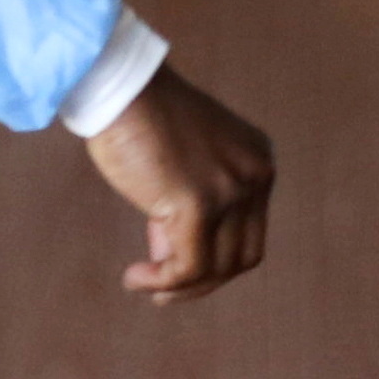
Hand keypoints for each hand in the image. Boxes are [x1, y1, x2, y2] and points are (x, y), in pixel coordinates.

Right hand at [86, 69, 275, 300]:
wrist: (120, 88)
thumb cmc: (140, 118)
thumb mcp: (183, 163)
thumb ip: (190, 202)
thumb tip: (177, 256)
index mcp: (258, 161)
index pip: (250, 230)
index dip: (213, 254)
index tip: (171, 256)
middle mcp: (255, 175)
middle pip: (242, 255)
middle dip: (202, 280)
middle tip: (164, 289)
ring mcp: (231, 190)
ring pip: (217, 267)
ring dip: (180, 287)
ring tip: (145, 284)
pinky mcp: (199, 205)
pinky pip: (189, 266)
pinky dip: (163, 282)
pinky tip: (136, 278)